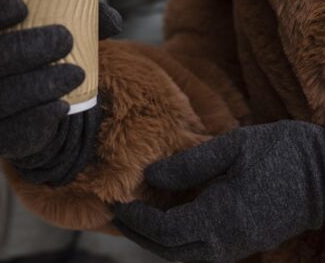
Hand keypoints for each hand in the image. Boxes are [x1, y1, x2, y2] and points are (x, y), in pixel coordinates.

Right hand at [0, 0, 121, 185]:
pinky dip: (38, 118)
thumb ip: (82, 19)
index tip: (23, 6)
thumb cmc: (44, 61)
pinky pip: (7, 131)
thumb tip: (112, 19)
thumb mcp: (58, 34)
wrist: (42, 113)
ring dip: (38, 84)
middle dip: (23, 48)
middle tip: (65, 39)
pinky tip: (63, 105)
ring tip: (76, 74)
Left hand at [113, 121, 324, 261]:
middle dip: (140, 235)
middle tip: (118, 214)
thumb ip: (189, 164)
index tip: (119, 204)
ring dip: (157, 241)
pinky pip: (202, 251)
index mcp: (223, 216)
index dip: (138, 221)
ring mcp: (239, 246)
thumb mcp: (232, 147)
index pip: (166, 231)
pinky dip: (178, 241)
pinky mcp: (246, 243)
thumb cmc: (280, 152)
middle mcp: (229, 240)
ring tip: (136, 218)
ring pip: (186, 255)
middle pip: (171, 250)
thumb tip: (150, 176)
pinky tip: (167, 221)